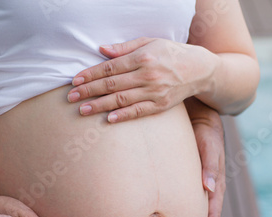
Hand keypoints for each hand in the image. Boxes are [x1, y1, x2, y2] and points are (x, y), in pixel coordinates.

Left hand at [67, 37, 217, 122]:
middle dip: (89, 91)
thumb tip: (101, 50)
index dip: (91, 74)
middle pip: (112, 84)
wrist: (200, 69)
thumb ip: (124, 47)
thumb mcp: (150, 42)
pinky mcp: (161, 105)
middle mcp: (148, 75)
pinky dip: (123, 116)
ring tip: (82, 109)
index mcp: (143, 57)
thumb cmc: (171, 53)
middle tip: (71, 97)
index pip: (111, 67)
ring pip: (122, 100)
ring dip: (100, 105)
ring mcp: (155, 92)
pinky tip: (108, 119)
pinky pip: (139, 112)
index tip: (75, 80)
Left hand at [185, 98, 225, 216]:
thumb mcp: (208, 145)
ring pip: (198, 216)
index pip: (212, 214)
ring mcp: (200, 187)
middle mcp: (209, 189)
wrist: (198, 117)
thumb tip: (209, 189)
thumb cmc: (203, 130)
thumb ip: (210, 166)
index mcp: (215, 183)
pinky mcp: (189, 181)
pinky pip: (188, 204)